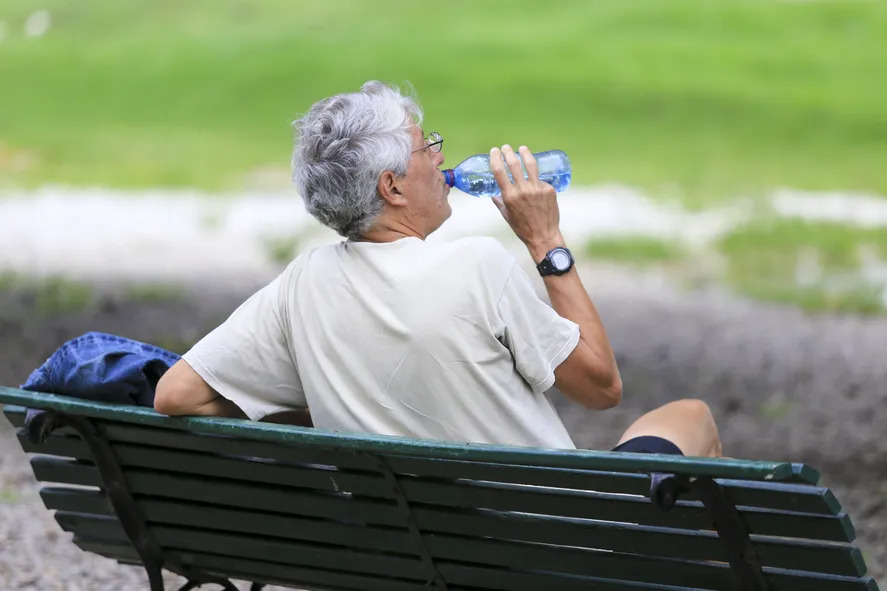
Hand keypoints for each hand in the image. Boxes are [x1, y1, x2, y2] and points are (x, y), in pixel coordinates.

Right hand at [489, 144, 562, 260]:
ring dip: (525, 153)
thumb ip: (500, 203)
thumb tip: (494, 194)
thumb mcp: (507, 216)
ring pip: (531, 165)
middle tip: (506, 147)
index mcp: (510, 196)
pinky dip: (536, 178)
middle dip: (508, 152)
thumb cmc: (523, 228)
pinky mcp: (549, 190)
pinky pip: (540, 180)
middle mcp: (523, 190)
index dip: (495, 158)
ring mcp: (537, 189)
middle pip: (514, 164)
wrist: (543, 236)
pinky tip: (535, 180)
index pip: (499, 171)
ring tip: (523, 148)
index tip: (494, 151)